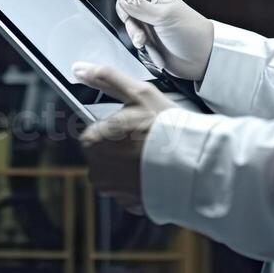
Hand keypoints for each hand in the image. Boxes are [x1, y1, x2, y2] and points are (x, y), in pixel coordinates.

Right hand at [69, 0, 215, 80]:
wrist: (204, 58)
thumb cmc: (191, 32)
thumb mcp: (165, 16)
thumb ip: (140, 7)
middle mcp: (146, 5)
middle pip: (119, 7)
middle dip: (127, 22)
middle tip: (141, 35)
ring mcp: (145, 22)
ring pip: (124, 26)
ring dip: (134, 36)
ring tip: (147, 43)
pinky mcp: (146, 39)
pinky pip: (130, 40)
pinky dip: (139, 47)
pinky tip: (153, 50)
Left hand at [72, 61, 176, 213]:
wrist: (193, 163)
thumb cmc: (166, 127)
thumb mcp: (137, 93)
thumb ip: (106, 78)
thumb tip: (80, 68)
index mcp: (93, 140)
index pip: (96, 132)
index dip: (117, 128)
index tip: (135, 126)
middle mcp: (97, 169)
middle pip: (105, 153)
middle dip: (121, 147)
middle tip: (147, 140)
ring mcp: (113, 190)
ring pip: (117, 173)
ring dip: (131, 166)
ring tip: (153, 156)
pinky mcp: (130, 205)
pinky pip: (132, 190)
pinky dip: (141, 183)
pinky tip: (157, 173)